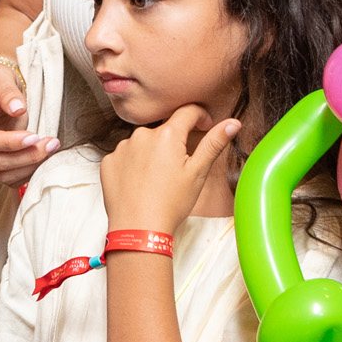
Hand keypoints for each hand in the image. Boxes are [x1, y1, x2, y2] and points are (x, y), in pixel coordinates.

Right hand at [0, 59, 53, 185]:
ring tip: (51, 148)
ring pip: (3, 174)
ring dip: (30, 165)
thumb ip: (8, 91)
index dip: (8, 142)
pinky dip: (28, 172)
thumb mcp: (1, 77)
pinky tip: (43, 157)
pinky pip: (9, 179)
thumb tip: (17, 109)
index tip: (34, 136)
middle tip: (51, 143)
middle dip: (26, 155)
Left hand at [97, 105, 237, 237]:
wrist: (138, 229)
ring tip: (159, 179)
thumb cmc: (171, 203)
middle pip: (164, 130)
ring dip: (153, 152)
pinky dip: (134, 164)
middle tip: (180, 167)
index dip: (200, 117)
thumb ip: (214, 143)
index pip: (187, 112)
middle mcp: (141, 135)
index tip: (205, 127)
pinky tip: (141, 183)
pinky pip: (126, 155)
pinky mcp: (108, 162)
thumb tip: (233, 123)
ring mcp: (122, 148)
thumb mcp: (198, 172)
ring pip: (144, 142)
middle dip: (174, 142)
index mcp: (167, 134)